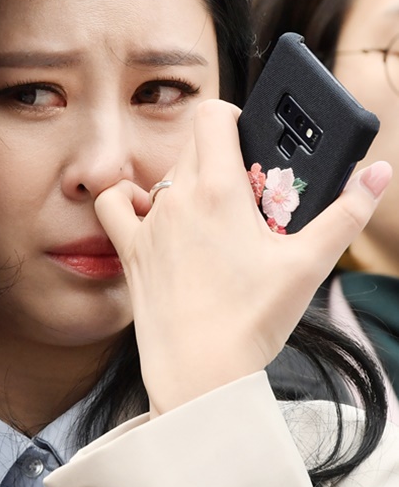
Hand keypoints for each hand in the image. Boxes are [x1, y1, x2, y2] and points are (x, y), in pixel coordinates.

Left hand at [94, 99, 391, 415]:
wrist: (201, 372)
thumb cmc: (253, 320)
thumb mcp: (309, 264)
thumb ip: (346, 213)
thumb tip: (377, 174)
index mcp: (219, 189)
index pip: (213, 115)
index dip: (232, 116)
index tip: (249, 137)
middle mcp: (177, 198)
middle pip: (192, 144)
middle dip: (219, 154)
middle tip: (247, 190)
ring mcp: (150, 223)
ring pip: (162, 174)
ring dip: (185, 180)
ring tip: (211, 212)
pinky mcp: (131, 250)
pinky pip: (114, 205)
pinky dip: (128, 201)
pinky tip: (150, 215)